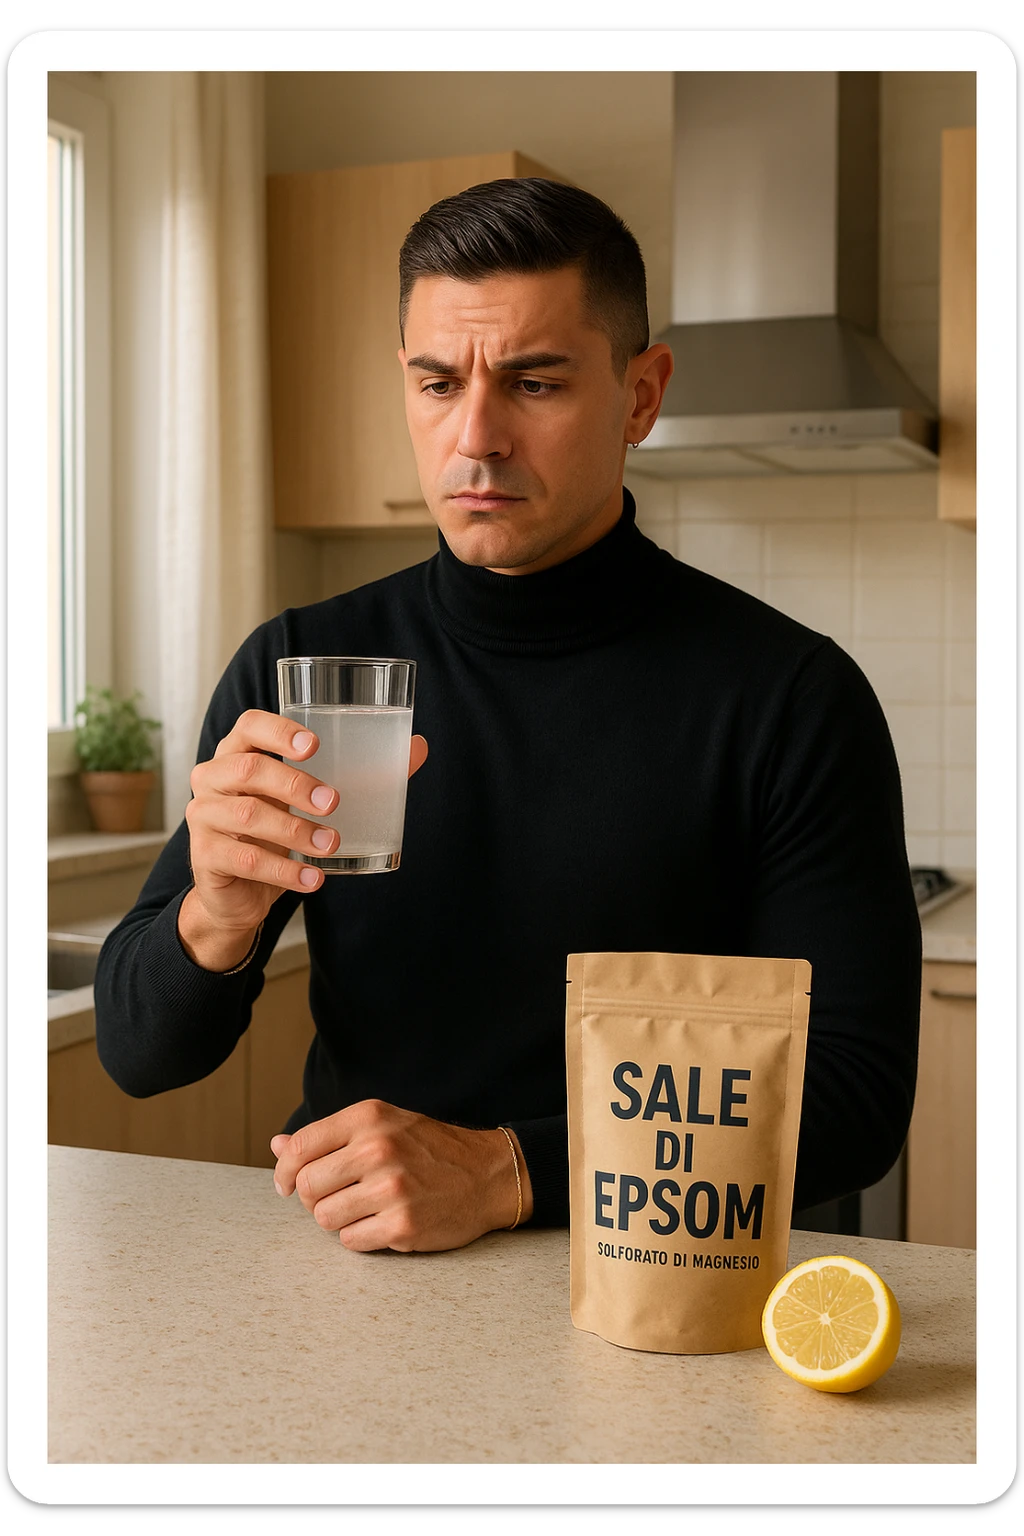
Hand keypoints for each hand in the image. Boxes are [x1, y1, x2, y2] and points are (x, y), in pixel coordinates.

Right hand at [180, 709, 427, 969]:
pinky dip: (284, 869)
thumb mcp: (309, 802)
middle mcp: (213, 779)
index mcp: (237, 754)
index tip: (316, 744)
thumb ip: (360, 775)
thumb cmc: (277, 832)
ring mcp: (203, 817)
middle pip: (249, 768)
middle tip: (333, 802)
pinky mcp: (205, 856)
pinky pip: (245, 859)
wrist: (238, 894)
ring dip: (296, 831)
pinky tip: (312, 878)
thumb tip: (417, 748)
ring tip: (331, 845)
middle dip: (295, 784)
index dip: (279, 730)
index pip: (249, 726)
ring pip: (249, 815)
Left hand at [270, 1100, 532, 1251]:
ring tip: (365, 1209)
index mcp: (368, 1117)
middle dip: (315, 1199)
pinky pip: (351, 1241)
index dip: (285, 1172)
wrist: (487, 1175)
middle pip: (309, 1187)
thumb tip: (277, 1145)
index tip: (287, 1185)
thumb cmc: (430, 1149)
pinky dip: (361, 1237)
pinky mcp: (402, 1226)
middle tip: (338, 1197)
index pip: (300, 1148)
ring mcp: (391, 1189)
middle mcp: (378, 1148)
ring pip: (325, 1218)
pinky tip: (383, 1223)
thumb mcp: (382, 1125)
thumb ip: (329, 1136)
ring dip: (338, 1219)